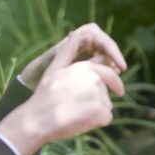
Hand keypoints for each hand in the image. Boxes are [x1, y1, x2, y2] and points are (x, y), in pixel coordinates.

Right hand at [0, 31, 125, 154]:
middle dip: (109, 92)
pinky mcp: (100, 111)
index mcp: (84, 67)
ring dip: (98, 110)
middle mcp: (94, 78)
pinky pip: (107, 118)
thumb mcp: (54, 69)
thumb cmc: (45, 96)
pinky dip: (98, 121)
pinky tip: (81, 121)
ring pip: (107, 104)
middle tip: (103, 100)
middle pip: (110, 86)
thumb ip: (67, 51)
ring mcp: (98, 95)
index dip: (112, 77)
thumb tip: (74, 33)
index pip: (108, 69)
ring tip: (77, 112)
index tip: (117, 85)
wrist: (37, 120)